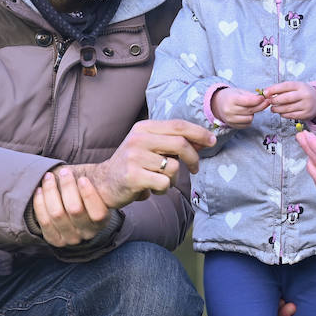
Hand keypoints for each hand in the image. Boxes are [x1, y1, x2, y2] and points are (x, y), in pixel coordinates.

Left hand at [32, 166, 111, 246]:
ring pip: (57, 214)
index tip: (82, 178)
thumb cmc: (86, 195)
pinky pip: (44, 221)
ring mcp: (70, 238)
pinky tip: (39, 190)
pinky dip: (40, 203)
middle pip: (75, 210)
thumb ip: (96, 182)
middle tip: (65, 172)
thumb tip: (97, 168)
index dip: (88, 195)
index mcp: (101, 222)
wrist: (73, 217)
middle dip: (68, 187)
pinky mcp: (54, 239)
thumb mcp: (96, 191)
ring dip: (50, 191)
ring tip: (49, 177)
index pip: (98, 213)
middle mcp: (87, 233)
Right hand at [79, 119, 215, 208]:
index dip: (198, 133)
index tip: (212, 141)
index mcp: (143, 128)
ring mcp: (134, 157)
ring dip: (173, 179)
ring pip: (173, 167)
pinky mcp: (133, 176)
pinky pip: (164, 183)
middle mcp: (138, 139)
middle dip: (194, 157)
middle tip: (195, 168)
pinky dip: (163, 190)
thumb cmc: (133, 165)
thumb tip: (204, 140)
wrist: (103, 183)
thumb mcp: (149, 147)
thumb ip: (172, 142)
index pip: (177, 125)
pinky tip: (151, 189)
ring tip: (160, 181)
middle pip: (180, 143)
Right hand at [212, 86, 268, 127]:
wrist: (218, 104)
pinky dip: (249, 119)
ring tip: (250, 108)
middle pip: (250, 110)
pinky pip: (247, 124)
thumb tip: (264, 99)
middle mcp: (229, 110)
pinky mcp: (232, 126)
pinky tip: (246, 114)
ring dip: (253, 113)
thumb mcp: (239, 91)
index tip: (263, 97)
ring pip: (250, 118)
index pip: (247, 101)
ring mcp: (230, 119)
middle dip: (260, 106)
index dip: (257, 100)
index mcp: (230, 99)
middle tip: (266, 102)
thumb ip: (251, 96)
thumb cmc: (231, 96)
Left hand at [263, 81, 315, 122]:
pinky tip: (281, 113)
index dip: (274, 89)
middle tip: (269, 102)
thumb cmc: (303, 93)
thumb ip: (283, 89)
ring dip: (277, 109)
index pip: (285, 86)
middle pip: (286, 98)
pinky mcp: (306, 115)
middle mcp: (305, 95)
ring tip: (273, 108)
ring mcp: (306, 105)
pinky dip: (283, 114)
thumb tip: (267, 93)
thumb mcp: (296, 87)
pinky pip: (291, 115)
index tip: (265, 92)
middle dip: (275, 100)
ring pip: (287, 108)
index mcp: (301, 86)